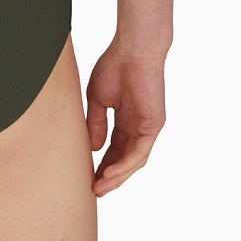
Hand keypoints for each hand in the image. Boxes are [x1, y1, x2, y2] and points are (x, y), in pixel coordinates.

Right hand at [86, 40, 166, 196]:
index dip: (101, 164)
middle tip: (92, 190)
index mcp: (125, 120)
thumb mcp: (98, 99)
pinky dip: (124, 165)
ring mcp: (147, 128)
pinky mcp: (153, 126)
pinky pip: (139, 152)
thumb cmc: (115, 66)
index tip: (87, 176)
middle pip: (123, 159)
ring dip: (116, 177)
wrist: (132, 51)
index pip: (114, 149)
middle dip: (108, 176)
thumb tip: (94, 148)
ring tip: (98, 187)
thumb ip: (97, 123)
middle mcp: (138, 127)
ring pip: (133, 161)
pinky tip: (109, 172)